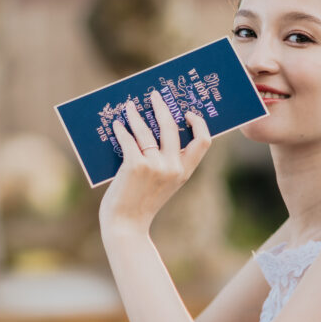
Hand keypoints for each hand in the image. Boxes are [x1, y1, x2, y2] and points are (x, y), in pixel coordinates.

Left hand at [99, 91, 210, 232]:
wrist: (126, 225)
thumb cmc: (141, 203)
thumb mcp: (163, 184)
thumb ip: (165, 163)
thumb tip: (154, 129)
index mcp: (184, 172)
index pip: (203, 141)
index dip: (198, 123)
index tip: (186, 112)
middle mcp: (173, 167)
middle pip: (172, 126)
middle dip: (162, 107)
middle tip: (154, 96)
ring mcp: (155, 166)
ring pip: (147, 129)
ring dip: (136, 114)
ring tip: (129, 106)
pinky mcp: (135, 165)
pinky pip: (128, 139)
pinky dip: (121, 129)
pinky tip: (116, 125)